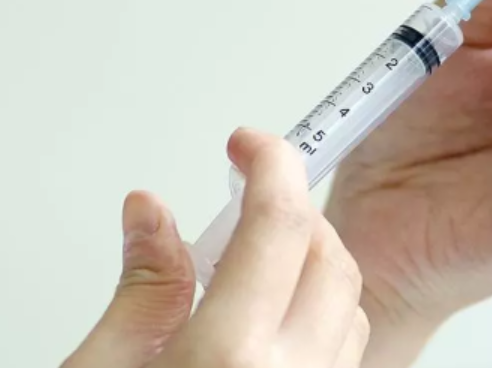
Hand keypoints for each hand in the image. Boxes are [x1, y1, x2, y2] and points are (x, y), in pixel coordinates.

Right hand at [62, 129, 369, 367]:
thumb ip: (140, 288)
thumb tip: (150, 212)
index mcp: (227, 358)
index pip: (280, 226)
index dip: (271, 165)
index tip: (249, 144)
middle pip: (330, 258)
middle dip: (294, 211)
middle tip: (248, 197)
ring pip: (351, 305)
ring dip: (314, 261)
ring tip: (256, 256)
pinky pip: (348, 351)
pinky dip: (324, 311)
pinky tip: (276, 312)